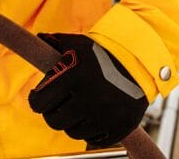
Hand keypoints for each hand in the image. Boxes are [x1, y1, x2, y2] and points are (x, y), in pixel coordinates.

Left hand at [28, 33, 147, 145]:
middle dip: (53, 112)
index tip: (39, 98)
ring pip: (73, 132)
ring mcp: (105, 116)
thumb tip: (40, 38)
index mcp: (73, 77)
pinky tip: (93, 117)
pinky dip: (91, 131)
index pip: (38, 104)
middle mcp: (88, 99)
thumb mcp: (78, 43)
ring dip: (72, 122)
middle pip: (54, 121)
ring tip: (79, 109)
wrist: (142, 62)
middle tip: (60, 104)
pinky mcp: (119, 127)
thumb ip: (55, 42)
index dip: (36, 100)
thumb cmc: (104, 52)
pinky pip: (94, 139)